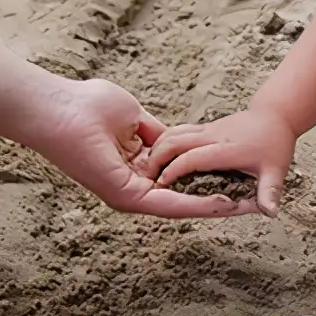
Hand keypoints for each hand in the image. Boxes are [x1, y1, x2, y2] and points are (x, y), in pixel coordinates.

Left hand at [28, 77, 256, 217]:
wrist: (61, 108)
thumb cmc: (88, 105)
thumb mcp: (135, 118)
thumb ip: (156, 134)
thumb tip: (172, 140)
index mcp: (135, 169)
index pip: (180, 181)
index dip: (209, 181)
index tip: (239, 181)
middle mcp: (134, 187)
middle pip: (185, 199)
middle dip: (220, 202)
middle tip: (255, 206)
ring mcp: (130, 195)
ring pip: (181, 206)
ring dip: (215, 209)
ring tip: (248, 210)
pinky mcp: (126, 197)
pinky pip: (168, 205)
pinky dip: (197, 206)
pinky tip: (223, 205)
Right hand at [145, 107, 296, 216]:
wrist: (277, 112)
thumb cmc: (276, 142)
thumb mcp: (276, 170)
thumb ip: (270, 191)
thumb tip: (271, 212)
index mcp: (224, 149)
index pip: (192, 158)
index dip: (174, 171)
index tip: (161, 184)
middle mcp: (211, 137)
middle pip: (174, 142)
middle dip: (156, 160)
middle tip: (146, 181)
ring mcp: (205, 130)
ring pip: (171, 134)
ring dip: (156, 151)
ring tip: (147, 173)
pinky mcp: (203, 128)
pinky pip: (176, 133)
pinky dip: (163, 145)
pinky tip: (159, 160)